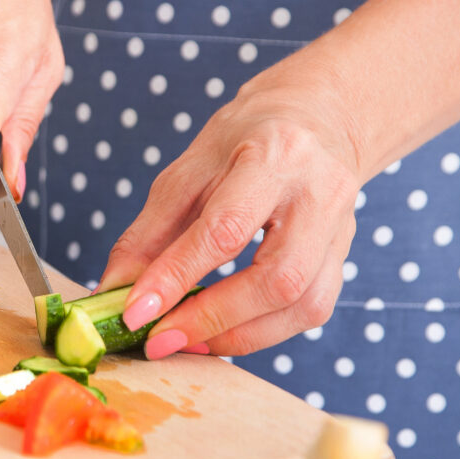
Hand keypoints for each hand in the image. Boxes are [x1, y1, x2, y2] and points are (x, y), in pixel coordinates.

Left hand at [97, 71, 363, 358]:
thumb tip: (114, 290)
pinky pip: (311, 311)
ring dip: (238, 336)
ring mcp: (342, 229)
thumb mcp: (185, 172)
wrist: (315, 118)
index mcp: (274, 156)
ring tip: (185, 340)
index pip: (224, 229)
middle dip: (211, 318)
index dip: (176, 276)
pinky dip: (261, 332)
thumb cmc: (244, 140)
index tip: (135, 313)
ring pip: (302, 304)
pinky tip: (221, 333)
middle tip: (159, 338)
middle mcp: (320, 194)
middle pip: (276, 278)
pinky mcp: (344, 257)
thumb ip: (148, 233)